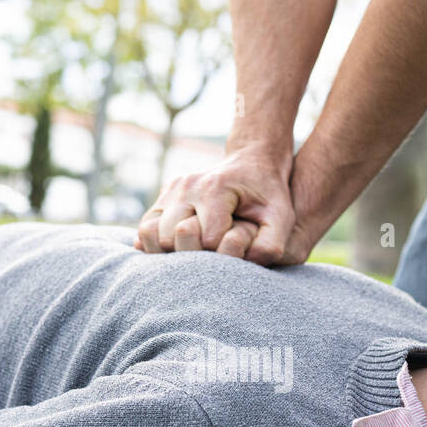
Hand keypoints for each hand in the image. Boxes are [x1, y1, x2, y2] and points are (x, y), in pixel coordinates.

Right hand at [134, 146, 304, 264]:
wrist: (252, 163)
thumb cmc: (268, 194)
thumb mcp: (281, 216)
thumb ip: (271, 242)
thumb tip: (247, 263)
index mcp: (215, 189)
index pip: (206, 240)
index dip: (220, 255)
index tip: (234, 252)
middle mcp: (187, 186)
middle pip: (172, 239)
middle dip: (191, 255)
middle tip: (211, 256)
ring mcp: (171, 190)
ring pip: (150, 234)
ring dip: (168, 252)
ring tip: (193, 255)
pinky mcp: (162, 197)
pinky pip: (145, 229)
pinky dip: (155, 244)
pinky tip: (177, 249)